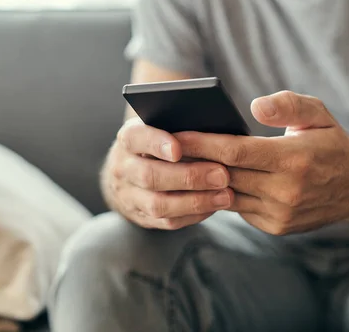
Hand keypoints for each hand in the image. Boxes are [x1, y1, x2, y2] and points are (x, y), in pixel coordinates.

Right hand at [102, 118, 233, 229]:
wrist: (128, 174)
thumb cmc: (155, 144)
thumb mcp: (158, 128)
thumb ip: (178, 127)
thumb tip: (214, 129)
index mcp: (128, 138)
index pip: (136, 138)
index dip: (156, 143)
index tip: (178, 149)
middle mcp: (123, 167)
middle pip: (150, 176)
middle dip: (189, 177)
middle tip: (222, 175)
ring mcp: (128, 195)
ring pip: (158, 204)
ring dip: (195, 201)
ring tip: (225, 196)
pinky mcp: (140, 216)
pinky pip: (167, 221)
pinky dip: (193, 215)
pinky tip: (214, 206)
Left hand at [176, 91, 348, 235]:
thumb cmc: (330, 142)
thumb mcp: (317, 113)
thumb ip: (287, 105)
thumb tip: (254, 106)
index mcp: (294, 159)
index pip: (235, 151)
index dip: (201, 143)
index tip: (174, 134)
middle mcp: (286, 190)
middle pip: (224, 175)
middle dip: (192, 161)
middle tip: (164, 149)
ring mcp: (280, 213)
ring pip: (227, 196)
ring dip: (200, 182)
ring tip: (175, 165)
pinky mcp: (276, 227)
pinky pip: (238, 209)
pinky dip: (220, 195)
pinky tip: (202, 182)